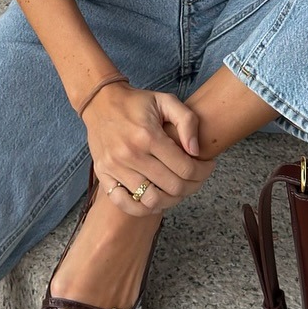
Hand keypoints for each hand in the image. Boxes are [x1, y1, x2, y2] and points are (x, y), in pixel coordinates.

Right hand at [83, 84, 214, 214]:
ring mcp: (115, 167)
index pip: (185, 168)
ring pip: (152, 200)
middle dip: (193, 186)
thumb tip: (196, 151)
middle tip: (197, 178)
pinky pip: (125, 203)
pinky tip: (155, 198)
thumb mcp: (166, 100)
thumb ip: (187, 121)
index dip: (203, 171)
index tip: (208, 166)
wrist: (99, 102)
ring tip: (178, 188)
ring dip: (172, 199)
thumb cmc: (136, 102)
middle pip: (172, 187)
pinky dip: (144, 208)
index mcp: (148, 136)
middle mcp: (130, 154)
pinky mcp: (103, 175)